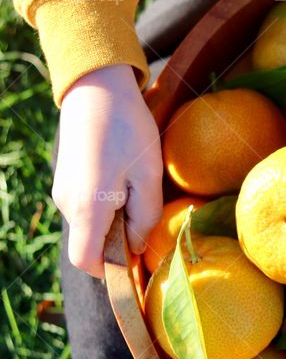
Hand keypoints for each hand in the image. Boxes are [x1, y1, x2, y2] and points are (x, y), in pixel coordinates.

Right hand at [53, 65, 162, 277]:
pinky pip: (88, 207)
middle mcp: (67, 204)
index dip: (113, 270)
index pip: (88, 261)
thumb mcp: (149, 176)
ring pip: (91, 225)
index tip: (138, 262)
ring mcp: (63, 191)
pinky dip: (107, 206)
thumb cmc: (128, 130)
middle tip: (148, 217)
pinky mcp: (67, 180)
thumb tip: (137, 248)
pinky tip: (126, 180)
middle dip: (120, 243)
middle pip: (91, 244)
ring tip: (139, 189)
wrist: (97, 88)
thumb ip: (145, 218)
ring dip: (116, 221)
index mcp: (87, 208)